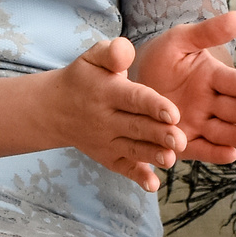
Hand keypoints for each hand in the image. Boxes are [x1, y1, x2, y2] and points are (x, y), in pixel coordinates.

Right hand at [51, 36, 188, 190]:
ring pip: (133, 149)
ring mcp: (107, 142)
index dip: (153, 105)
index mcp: (107, 92)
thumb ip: (112, 52)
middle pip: (137, 127)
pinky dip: (137, 178)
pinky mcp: (109, 158)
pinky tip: (152, 186)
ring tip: (171, 159)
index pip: (133, 99)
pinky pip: (123, 168)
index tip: (172, 113)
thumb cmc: (84, 79)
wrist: (55, 110)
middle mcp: (107, 120)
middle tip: (180, 139)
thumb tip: (127, 50)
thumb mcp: (92, 58)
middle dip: (159, 134)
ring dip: (152, 156)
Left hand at [130, 12, 235, 162]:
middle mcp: (211, 103)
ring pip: (224, 131)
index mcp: (213, 77)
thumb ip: (208, 32)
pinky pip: (202, 149)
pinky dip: (215, 153)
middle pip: (235, 110)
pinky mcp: (185, 142)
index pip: (235, 83)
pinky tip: (231, 155)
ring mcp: (199, 123)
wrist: (132, 82)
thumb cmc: (161, 57)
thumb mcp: (181, 40)